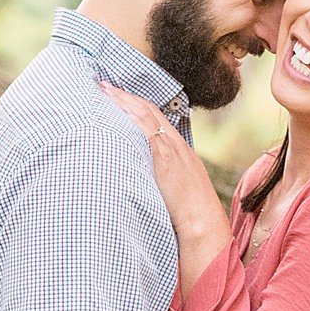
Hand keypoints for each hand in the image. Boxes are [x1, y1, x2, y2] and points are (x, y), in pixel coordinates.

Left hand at [98, 81, 231, 290]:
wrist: (204, 225)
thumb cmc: (189, 216)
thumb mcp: (176, 191)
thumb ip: (161, 179)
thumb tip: (141, 179)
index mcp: (180, 152)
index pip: (157, 120)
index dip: (137, 105)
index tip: (119, 96)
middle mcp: (177, 146)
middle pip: (150, 112)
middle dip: (127, 97)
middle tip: (105, 85)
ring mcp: (172, 150)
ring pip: (147, 117)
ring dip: (125, 102)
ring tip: (106, 91)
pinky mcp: (166, 159)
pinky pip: (148, 131)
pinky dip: (133, 118)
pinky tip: (118, 110)